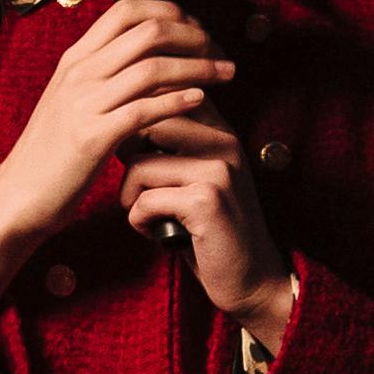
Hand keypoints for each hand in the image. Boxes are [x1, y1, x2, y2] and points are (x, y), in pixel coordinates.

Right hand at [0, 0, 233, 303]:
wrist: (17, 197)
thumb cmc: (51, 155)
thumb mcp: (71, 103)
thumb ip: (101, 78)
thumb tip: (143, 63)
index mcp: (75, 60)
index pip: (126, 10)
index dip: (169, 11)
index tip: (196, 27)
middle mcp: (79, 73)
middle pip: (148, 31)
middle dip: (194, 35)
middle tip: (219, 49)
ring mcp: (84, 103)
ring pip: (153, 67)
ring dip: (199, 66)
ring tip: (227, 73)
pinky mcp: (92, 138)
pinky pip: (145, 110)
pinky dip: (178, 101)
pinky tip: (201, 101)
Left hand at [119, 116, 296, 332]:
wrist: (252, 278)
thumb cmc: (209, 229)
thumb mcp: (196, 177)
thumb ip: (171, 145)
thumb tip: (122, 119)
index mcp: (220, 130)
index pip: (167, 94)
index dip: (137, 122)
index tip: (137, 153)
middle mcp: (224, 142)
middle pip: (144, 124)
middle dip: (127, 159)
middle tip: (139, 190)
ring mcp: (218, 170)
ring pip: (138, 164)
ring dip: (130, 197)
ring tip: (149, 215)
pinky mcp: (206, 201)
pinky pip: (144, 201)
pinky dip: (139, 222)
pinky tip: (157, 233)